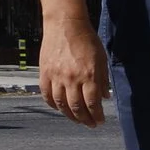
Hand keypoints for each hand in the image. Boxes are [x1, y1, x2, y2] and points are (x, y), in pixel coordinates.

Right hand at [39, 13, 109, 128]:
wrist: (65, 25)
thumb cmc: (87, 40)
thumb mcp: (102, 59)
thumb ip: (103, 79)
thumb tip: (104, 98)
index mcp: (89, 75)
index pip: (93, 103)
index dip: (97, 116)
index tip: (100, 121)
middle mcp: (72, 78)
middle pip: (77, 107)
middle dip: (85, 119)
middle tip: (90, 124)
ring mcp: (56, 76)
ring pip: (61, 104)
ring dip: (69, 115)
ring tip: (77, 119)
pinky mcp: (44, 72)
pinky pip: (46, 94)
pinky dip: (52, 104)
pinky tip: (59, 108)